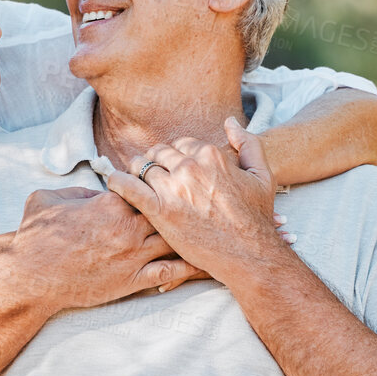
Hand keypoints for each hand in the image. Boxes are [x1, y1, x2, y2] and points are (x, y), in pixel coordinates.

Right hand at [0, 186, 202, 309]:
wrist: (31, 277)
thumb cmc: (36, 237)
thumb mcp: (48, 199)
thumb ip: (76, 190)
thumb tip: (93, 190)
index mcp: (111, 203)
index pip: (147, 186)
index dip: (160, 183)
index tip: (170, 182)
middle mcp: (128, 227)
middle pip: (170, 210)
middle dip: (187, 205)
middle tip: (204, 203)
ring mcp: (133, 255)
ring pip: (175, 239)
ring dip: (195, 235)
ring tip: (218, 232)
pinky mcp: (132, 280)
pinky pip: (170, 272)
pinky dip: (190, 268)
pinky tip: (205, 265)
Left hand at [105, 118, 283, 285]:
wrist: (249, 254)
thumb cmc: (257, 217)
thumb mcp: (262, 174)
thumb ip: (248, 143)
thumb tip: (230, 121)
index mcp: (211, 154)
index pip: (180, 143)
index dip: (176, 155)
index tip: (175, 168)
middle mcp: (190, 167)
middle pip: (159, 152)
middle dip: (155, 162)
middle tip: (154, 176)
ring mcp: (173, 188)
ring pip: (141, 166)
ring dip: (136, 171)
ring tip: (135, 180)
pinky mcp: (159, 210)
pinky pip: (128, 187)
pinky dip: (117, 182)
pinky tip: (114, 183)